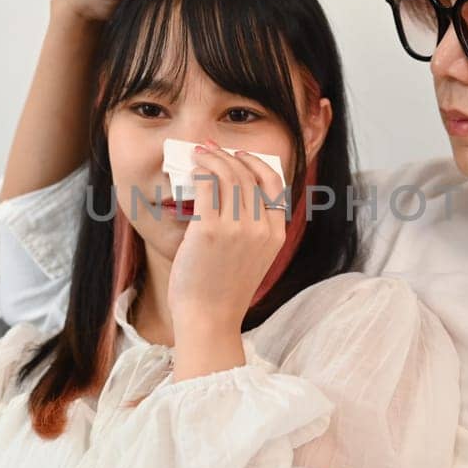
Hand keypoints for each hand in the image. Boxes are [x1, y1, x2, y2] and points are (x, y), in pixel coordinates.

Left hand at [167, 141, 288, 377]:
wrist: (209, 319)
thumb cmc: (222, 291)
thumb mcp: (252, 258)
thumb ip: (252, 229)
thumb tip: (232, 191)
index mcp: (276, 234)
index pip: (275, 184)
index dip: (256, 163)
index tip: (239, 155)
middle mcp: (262, 228)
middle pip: (249, 175)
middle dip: (229, 155)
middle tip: (211, 148)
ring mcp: (238, 229)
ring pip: (229, 174)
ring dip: (213, 157)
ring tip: (199, 154)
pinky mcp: (211, 230)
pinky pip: (208, 185)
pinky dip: (200, 170)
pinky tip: (192, 168)